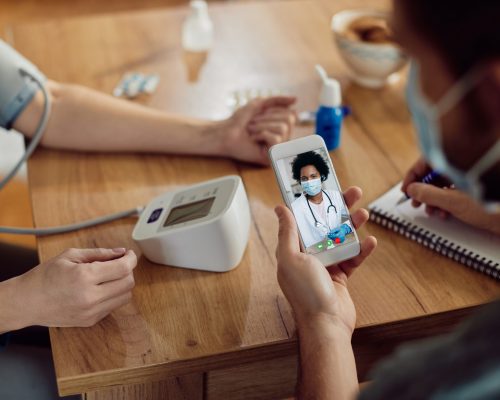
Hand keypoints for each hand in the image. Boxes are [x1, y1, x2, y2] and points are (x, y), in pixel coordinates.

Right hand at [17, 248, 136, 327]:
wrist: (26, 303)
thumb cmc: (46, 276)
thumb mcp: (70, 256)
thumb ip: (99, 253)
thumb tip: (121, 253)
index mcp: (84, 276)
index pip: (123, 269)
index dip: (131, 259)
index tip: (129, 254)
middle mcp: (90, 297)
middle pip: (128, 283)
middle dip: (128, 271)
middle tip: (119, 264)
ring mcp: (91, 312)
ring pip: (125, 297)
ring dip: (123, 284)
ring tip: (110, 276)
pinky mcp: (90, 321)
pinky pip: (113, 306)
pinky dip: (112, 295)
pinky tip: (100, 288)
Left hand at [220, 96, 296, 164]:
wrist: (226, 132)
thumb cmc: (240, 120)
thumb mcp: (260, 104)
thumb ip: (278, 100)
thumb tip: (296, 99)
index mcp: (281, 126)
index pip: (292, 114)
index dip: (274, 112)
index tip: (259, 115)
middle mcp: (282, 137)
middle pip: (289, 120)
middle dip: (267, 118)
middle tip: (253, 124)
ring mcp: (277, 148)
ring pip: (283, 129)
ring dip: (262, 126)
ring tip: (252, 132)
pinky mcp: (271, 157)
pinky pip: (277, 139)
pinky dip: (262, 135)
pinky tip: (253, 139)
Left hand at [275, 187, 376, 334]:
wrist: (327, 324)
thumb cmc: (306, 293)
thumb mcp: (291, 258)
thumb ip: (288, 232)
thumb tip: (280, 209)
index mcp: (293, 249)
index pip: (303, 218)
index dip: (312, 201)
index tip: (323, 186)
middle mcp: (308, 255)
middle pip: (325, 225)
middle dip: (339, 208)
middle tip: (353, 192)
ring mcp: (326, 264)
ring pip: (341, 238)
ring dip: (353, 225)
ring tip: (364, 212)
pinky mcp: (341, 275)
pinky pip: (353, 257)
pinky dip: (362, 250)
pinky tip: (370, 241)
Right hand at [402, 158, 499, 233]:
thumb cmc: (493, 208)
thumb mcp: (453, 201)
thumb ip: (428, 194)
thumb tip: (412, 189)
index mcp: (458, 163)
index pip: (426, 162)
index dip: (413, 176)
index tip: (406, 189)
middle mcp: (462, 167)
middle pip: (433, 173)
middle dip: (422, 190)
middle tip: (416, 202)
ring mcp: (468, 177)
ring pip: (441, 184)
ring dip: (432, 199)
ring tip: (431, 211)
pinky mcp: (473, 189)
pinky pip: (451, 191)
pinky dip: (444, 202)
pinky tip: (445, 213)